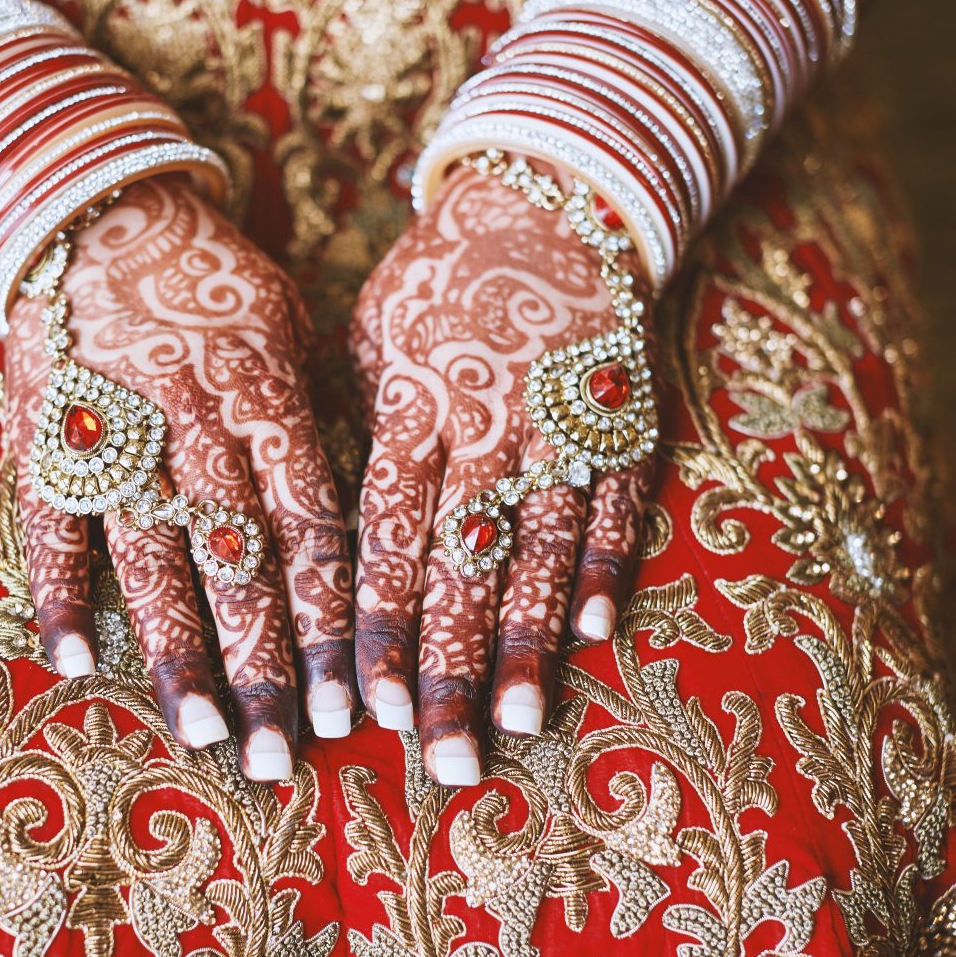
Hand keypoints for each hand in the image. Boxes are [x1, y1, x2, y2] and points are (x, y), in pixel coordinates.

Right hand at [4, 178, 354, 781]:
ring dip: (178, 650)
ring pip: (151, 556)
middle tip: (287, 754)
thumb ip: (313, 424)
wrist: (96, 207)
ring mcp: (113, 429)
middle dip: (265, 664)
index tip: (356, 701)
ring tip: (204, 733)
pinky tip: (73, 661)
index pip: (310, 526)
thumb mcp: (288, 326)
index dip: (333, 621)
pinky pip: (49, 520)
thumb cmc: (213, 279)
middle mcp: (192, 420)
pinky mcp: (44, 434)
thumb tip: (360, 526)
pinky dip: (58, 589)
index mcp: (264, 394)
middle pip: (237, 561)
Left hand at [350, 165, 657, 785]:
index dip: (375, 629)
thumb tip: (332, 531)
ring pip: (541, 555)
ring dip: (528, 645)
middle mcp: (488, 429)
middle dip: (448, 670)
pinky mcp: (623, 424)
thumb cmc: (437, 277)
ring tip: (519, 723)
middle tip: (444, 759)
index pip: (386, 541)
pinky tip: (592, 636)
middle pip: (463, 569)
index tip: (361, 708)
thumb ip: (363, 434)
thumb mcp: (373, 338)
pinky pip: (614, 509)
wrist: (550, 197)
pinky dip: (602, 571)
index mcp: (413, 409)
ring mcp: (562, 429)